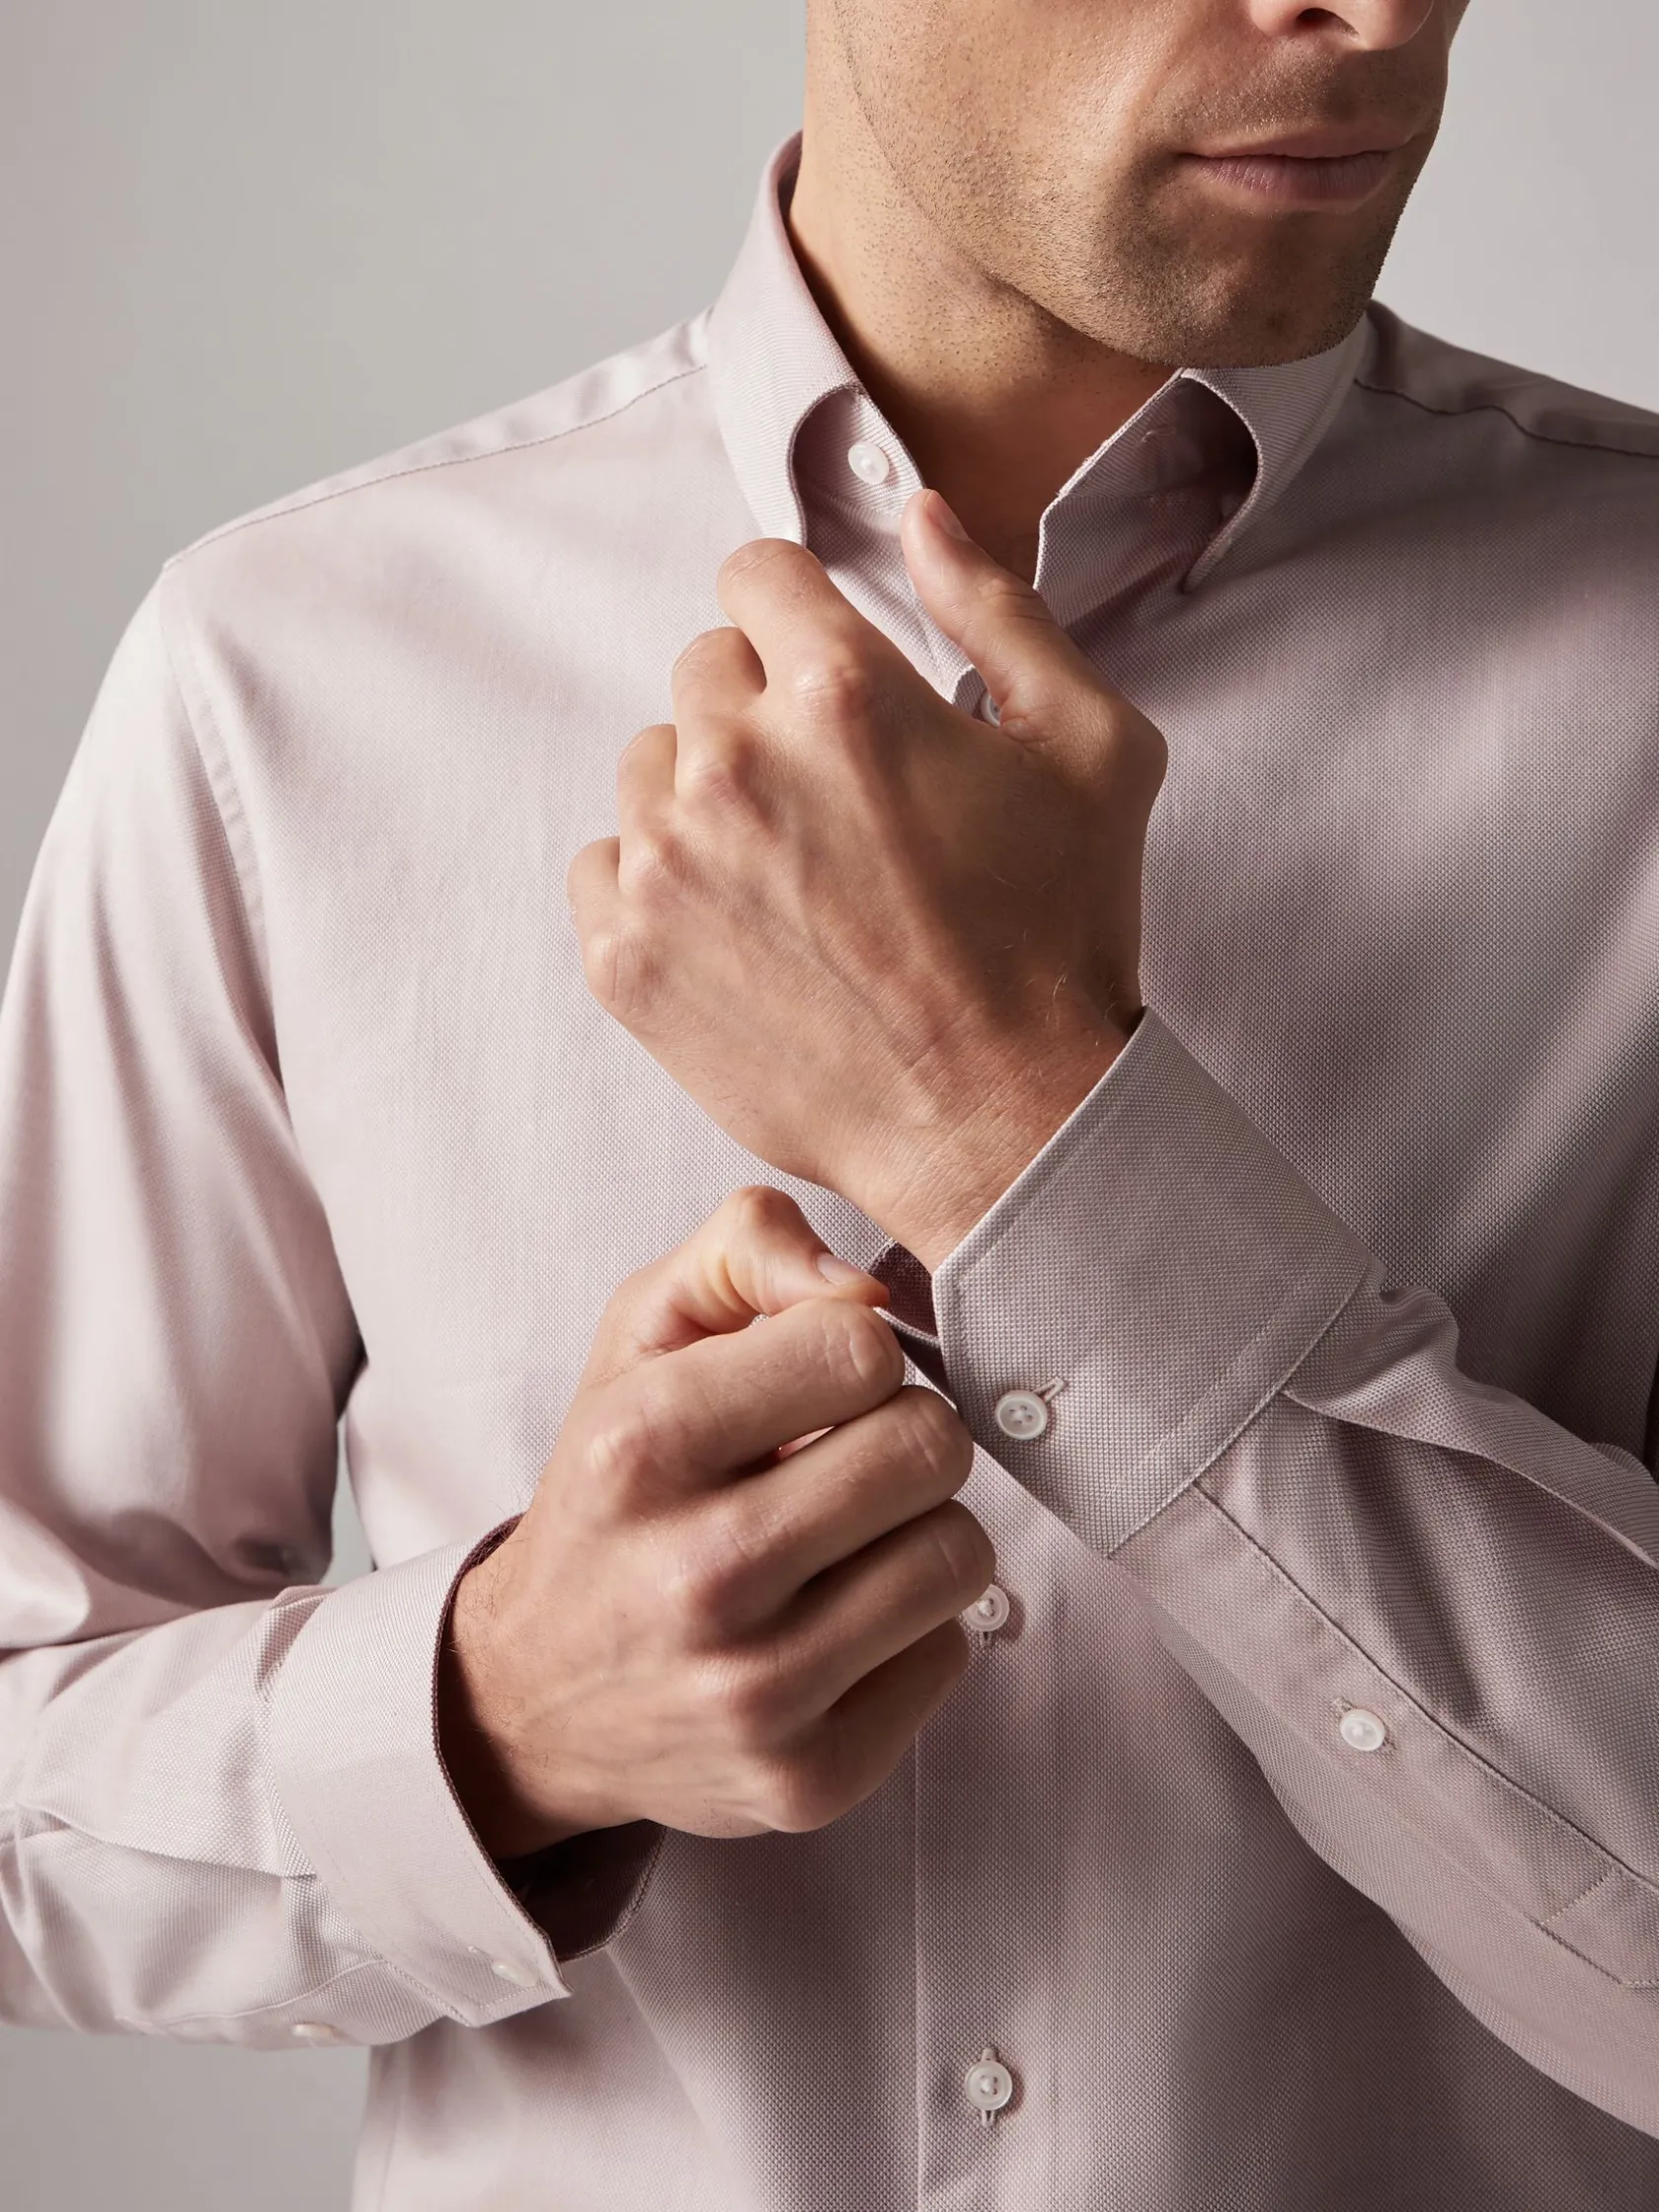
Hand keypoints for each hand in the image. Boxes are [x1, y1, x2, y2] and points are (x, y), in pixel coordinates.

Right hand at [438, 1187, 993, 1856]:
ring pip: (959, 1553)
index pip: (860, 1347)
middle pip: (930, 1448)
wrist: (530, 1698)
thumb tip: (867, 1287)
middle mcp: (696, 1573)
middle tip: (849, 1459)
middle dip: (904, 1436)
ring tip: (847, 1540)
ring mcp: (754, 1691)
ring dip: (918, 1532)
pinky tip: (837, 1622)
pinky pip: (949, 1654)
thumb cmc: (610, 1495)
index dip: (857, 1353)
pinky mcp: (805, 1779)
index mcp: (643, 1445)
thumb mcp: (636, 1341)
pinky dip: (910, 1630)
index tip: (816, 1385)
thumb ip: (745, 1250)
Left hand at [567, 489, 1166, 1266]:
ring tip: (794, 878)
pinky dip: (656, 887)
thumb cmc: (1057, 940)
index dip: (799, 616)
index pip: (754, 573)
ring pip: (648, 769)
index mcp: (842, 691)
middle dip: (763, 712)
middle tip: (837, 804)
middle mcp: (733, 763)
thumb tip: (917, 514)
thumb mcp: (1091, 749)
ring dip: (707, 800)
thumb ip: (999, 608)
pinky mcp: (626, 955)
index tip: (827, 674)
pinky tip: (742, 932)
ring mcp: (665, 864)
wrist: (1000, 1122)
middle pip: (700, 671)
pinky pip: (601, 866)